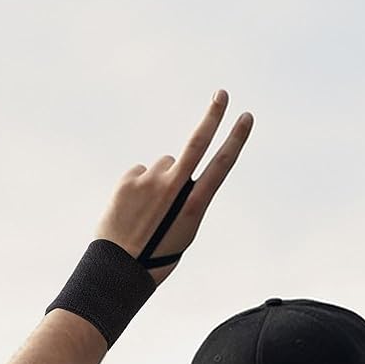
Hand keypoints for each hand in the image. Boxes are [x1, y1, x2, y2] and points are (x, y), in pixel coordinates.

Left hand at [93, 89, 253, 284]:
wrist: (119, 269)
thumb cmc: (156, 256)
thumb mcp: (182, 231)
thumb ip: (185, 199)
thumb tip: (174, 171)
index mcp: (193, 206)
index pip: (220, 166)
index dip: (235, 140)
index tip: (245, 118)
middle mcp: (173, 188)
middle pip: (196, 143)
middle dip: (212, 117)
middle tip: (222, 94)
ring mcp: (149, 181)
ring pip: (163, 165)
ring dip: (160, 179)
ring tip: (148, 210)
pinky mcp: (128, 180)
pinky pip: (140, 173)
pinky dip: (138, 186)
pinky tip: (132, 208)